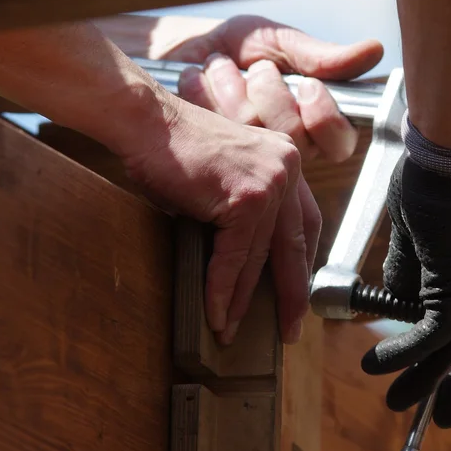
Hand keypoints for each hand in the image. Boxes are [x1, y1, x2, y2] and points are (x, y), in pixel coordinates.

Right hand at [120, 91, 314, 346]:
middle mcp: (286, 168)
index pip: (307, 222)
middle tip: (290, 328)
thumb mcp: (222, 178)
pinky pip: (235, 258)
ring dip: (243, 300)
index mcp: (285, 160)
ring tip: (232, 329)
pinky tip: (215, 312)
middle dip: (291, 293)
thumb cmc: (170, 149)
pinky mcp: (247, 197)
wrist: (144, 121)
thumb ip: (242, 211)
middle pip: (295, 245)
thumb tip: (242, 266)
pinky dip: (222, 289)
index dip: (302, 263)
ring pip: (260, 258)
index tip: (299, 293)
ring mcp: (270, 182)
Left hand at [164, 15, 383, 162]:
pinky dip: (205, 92)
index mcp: (310, 124)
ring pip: (255, 136)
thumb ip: (320, 54)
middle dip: (271, 95)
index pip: (339, 143)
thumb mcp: (279, 42)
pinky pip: (215, 134)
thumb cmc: (235, 47)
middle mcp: (283, 150)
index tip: (307, 86)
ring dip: (234, 89)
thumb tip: (373, 51)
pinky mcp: (210, 158)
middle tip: (255, 68)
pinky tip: (197, 78)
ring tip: (219, 66)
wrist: (177, 51)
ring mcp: (246, 158)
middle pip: (295, 142)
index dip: (324, 117)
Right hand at [359, 119, 450, 427]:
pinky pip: (432, 337)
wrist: (441, 156)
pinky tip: (376, 364)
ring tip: (392, 403)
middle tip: (436, 421)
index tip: (447, 389)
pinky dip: (403, 356)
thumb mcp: (415, 243)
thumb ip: (410, 278)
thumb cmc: (427, 186)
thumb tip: (395, 306)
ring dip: (420, 383)